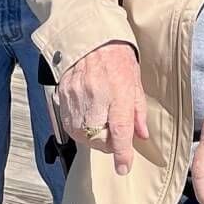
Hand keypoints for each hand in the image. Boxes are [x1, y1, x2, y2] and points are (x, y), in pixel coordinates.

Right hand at [55, 41, 148, 175]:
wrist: (91, 36)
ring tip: (99, 126)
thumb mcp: (135, 81)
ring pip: (81, 134)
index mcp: (118, 92)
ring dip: (91, 138)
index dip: (123, 154)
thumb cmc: (117, 56)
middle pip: (98, 137)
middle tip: (114, 137)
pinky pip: (68, 123)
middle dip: (107, 144)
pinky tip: (86, 119)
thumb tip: (141, 135)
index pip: (121, 131)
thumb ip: (138, 110)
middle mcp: (96, 96)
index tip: (124, 167)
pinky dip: (77, 128)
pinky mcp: (63, 95)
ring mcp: (76, 96)